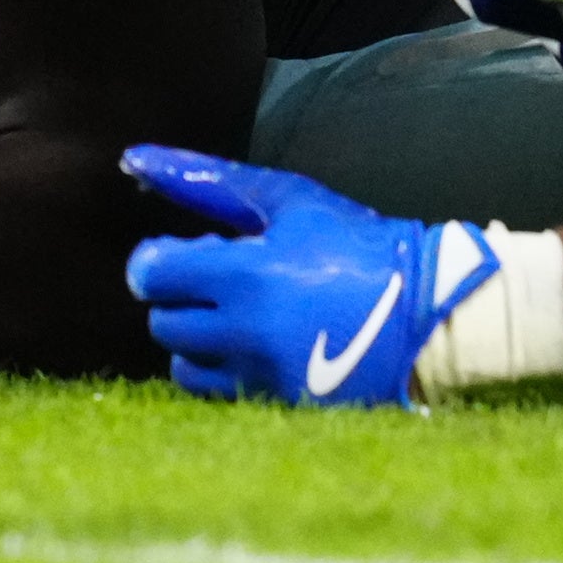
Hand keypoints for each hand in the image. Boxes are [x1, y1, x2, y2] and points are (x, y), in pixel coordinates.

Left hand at [120, 145, 498, 407]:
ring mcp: (263, 376)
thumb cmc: (357, 244)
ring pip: (183, 364)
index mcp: (247, 276)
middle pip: (163, 322)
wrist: (429, 310)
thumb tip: (134, 158)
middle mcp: (248, 333)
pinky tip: (255, 344)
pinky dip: (223, 368)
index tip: (179, 255)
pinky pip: (218, 394)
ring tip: (237, 316)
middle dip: (179, 297)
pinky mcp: (280, 405)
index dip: (156, 262)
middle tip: (220, 280)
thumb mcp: (287, 200)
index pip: (151, 276)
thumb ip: (207, 181)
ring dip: (196, 338)